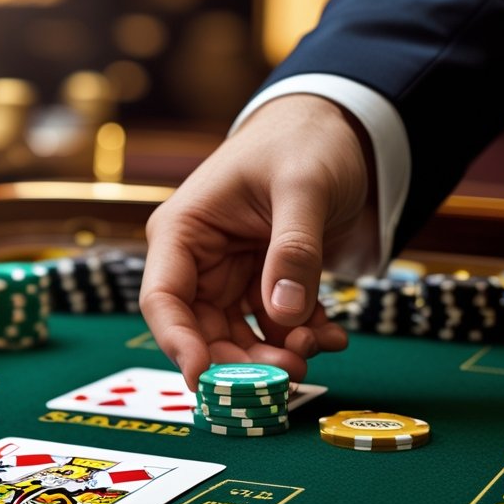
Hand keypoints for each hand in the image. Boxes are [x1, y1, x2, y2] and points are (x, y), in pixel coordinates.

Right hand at [140, 94, 371, 389]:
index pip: (162, 297)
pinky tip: (332, 335)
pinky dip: (301, 338)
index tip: (204, 377)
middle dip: (239, 359)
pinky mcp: (262, 284)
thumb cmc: (306, 141)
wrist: (341, 126)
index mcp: (183, 231)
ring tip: (317, 349)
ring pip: (236, 336)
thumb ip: (294, 250)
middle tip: (287, 374)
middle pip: (200, 329)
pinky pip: (273, 327)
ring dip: (273, 354)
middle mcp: (197, 260)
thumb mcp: (304, 187)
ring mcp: (230, 275)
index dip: (177, 342)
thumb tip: (284, 312)